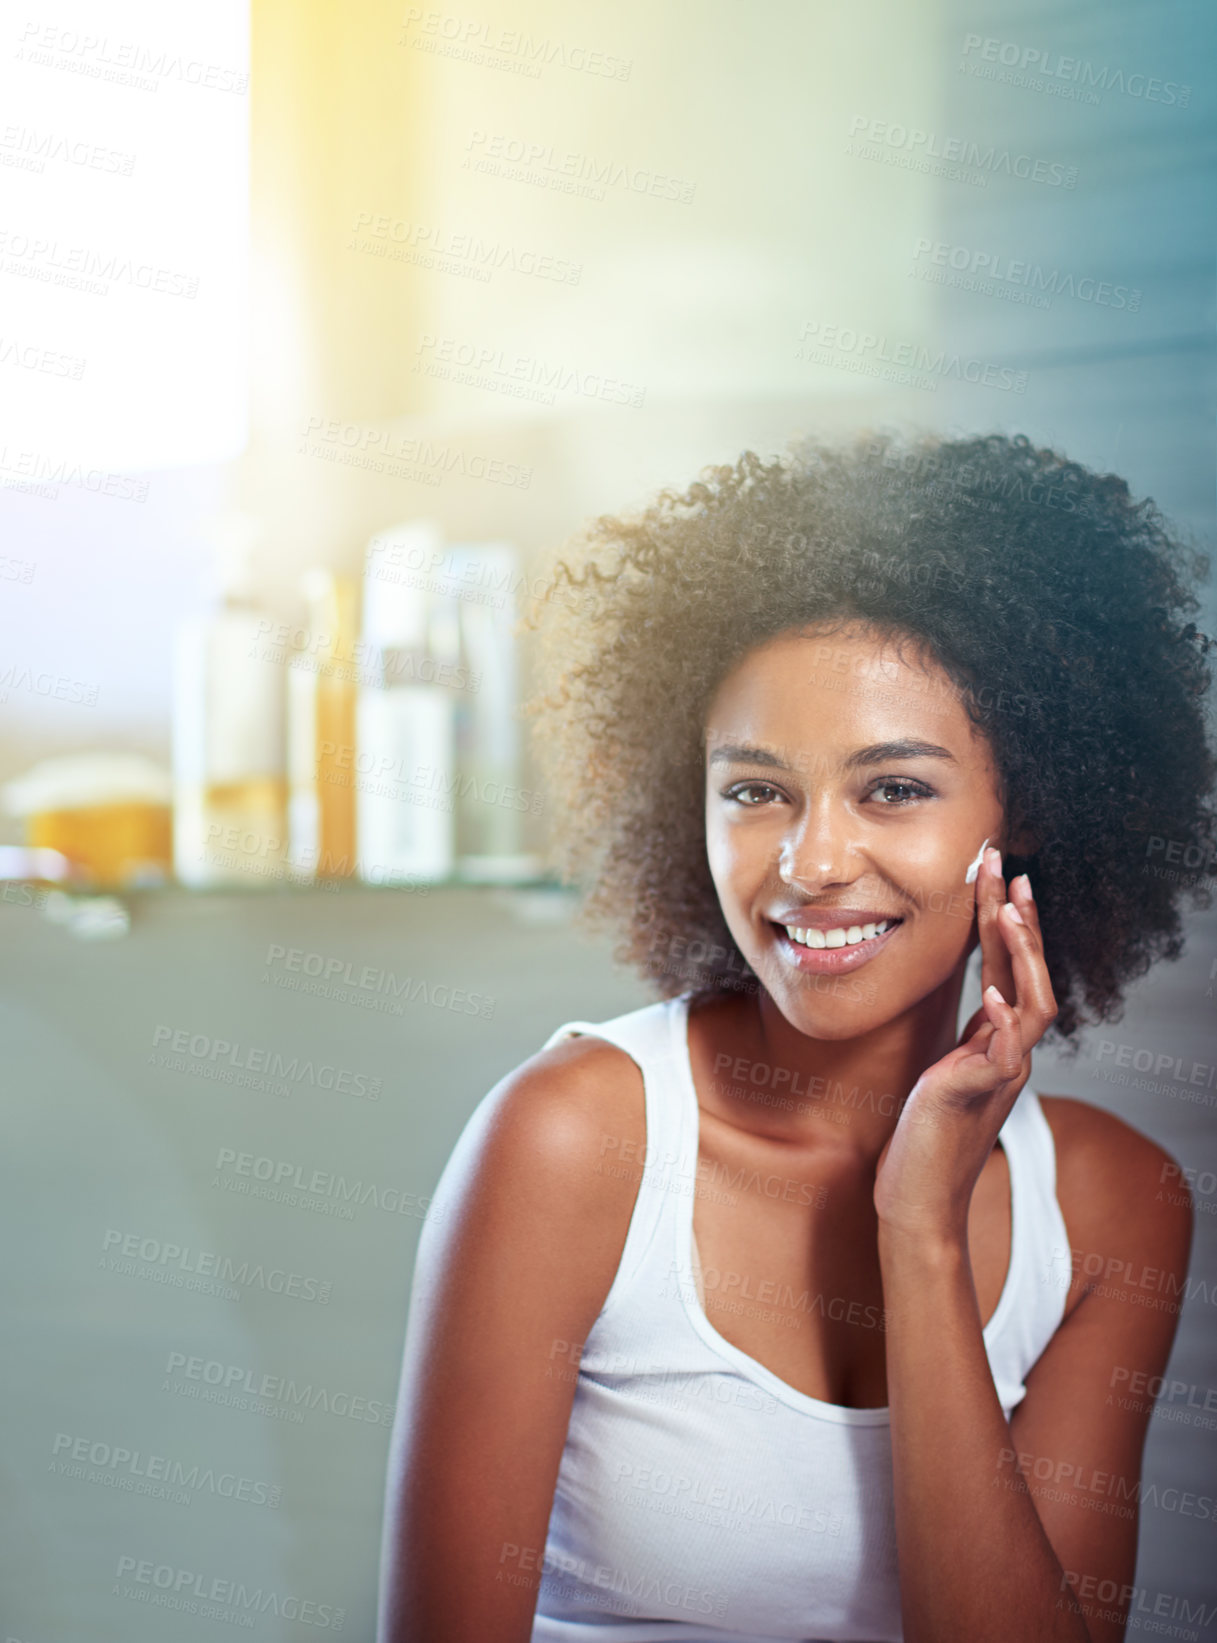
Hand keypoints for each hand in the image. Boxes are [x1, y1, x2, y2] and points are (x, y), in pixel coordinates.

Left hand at [872, 846, 1057, 1241]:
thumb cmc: (924, 1135)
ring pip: (1032, 1008)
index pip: (1010, 969)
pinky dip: (1001, 1022)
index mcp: (999, 1042)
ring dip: (1022, 959)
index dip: (1006, 921)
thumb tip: (974, 995)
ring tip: (1010, 913)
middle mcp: (1010, 1054)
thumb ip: (967, 1037)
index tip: (999, 873)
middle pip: (1032, 977)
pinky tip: (991, 994)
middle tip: (1010, 870)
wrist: (916, 1197)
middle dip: (1021, 922)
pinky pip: (1003, 1056)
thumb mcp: (946, 1070)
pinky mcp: (976, 1097)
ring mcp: (999, 1076)